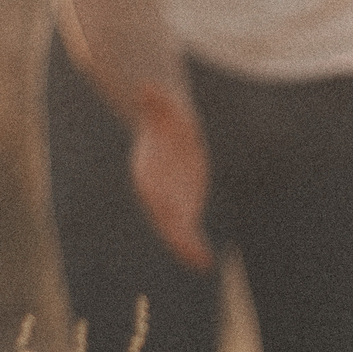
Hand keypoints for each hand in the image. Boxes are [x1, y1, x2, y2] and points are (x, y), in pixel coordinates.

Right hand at [129, 90, 212, 270]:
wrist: (166, 127)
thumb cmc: (165, 116)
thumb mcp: (164, 107)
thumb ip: (157, 102)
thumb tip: (147, 87)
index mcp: (148, 173)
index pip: (155, 195)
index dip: (164, 209)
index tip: (176, 224)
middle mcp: (155, 192)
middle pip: (164, 218)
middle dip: (177, 236)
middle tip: (192, 253)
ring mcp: (168, 202)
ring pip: (175, 230)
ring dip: (186, 248)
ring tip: (201, 264)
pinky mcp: (182, 206)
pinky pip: (187, 231)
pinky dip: (193, 246)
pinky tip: (206, 262)